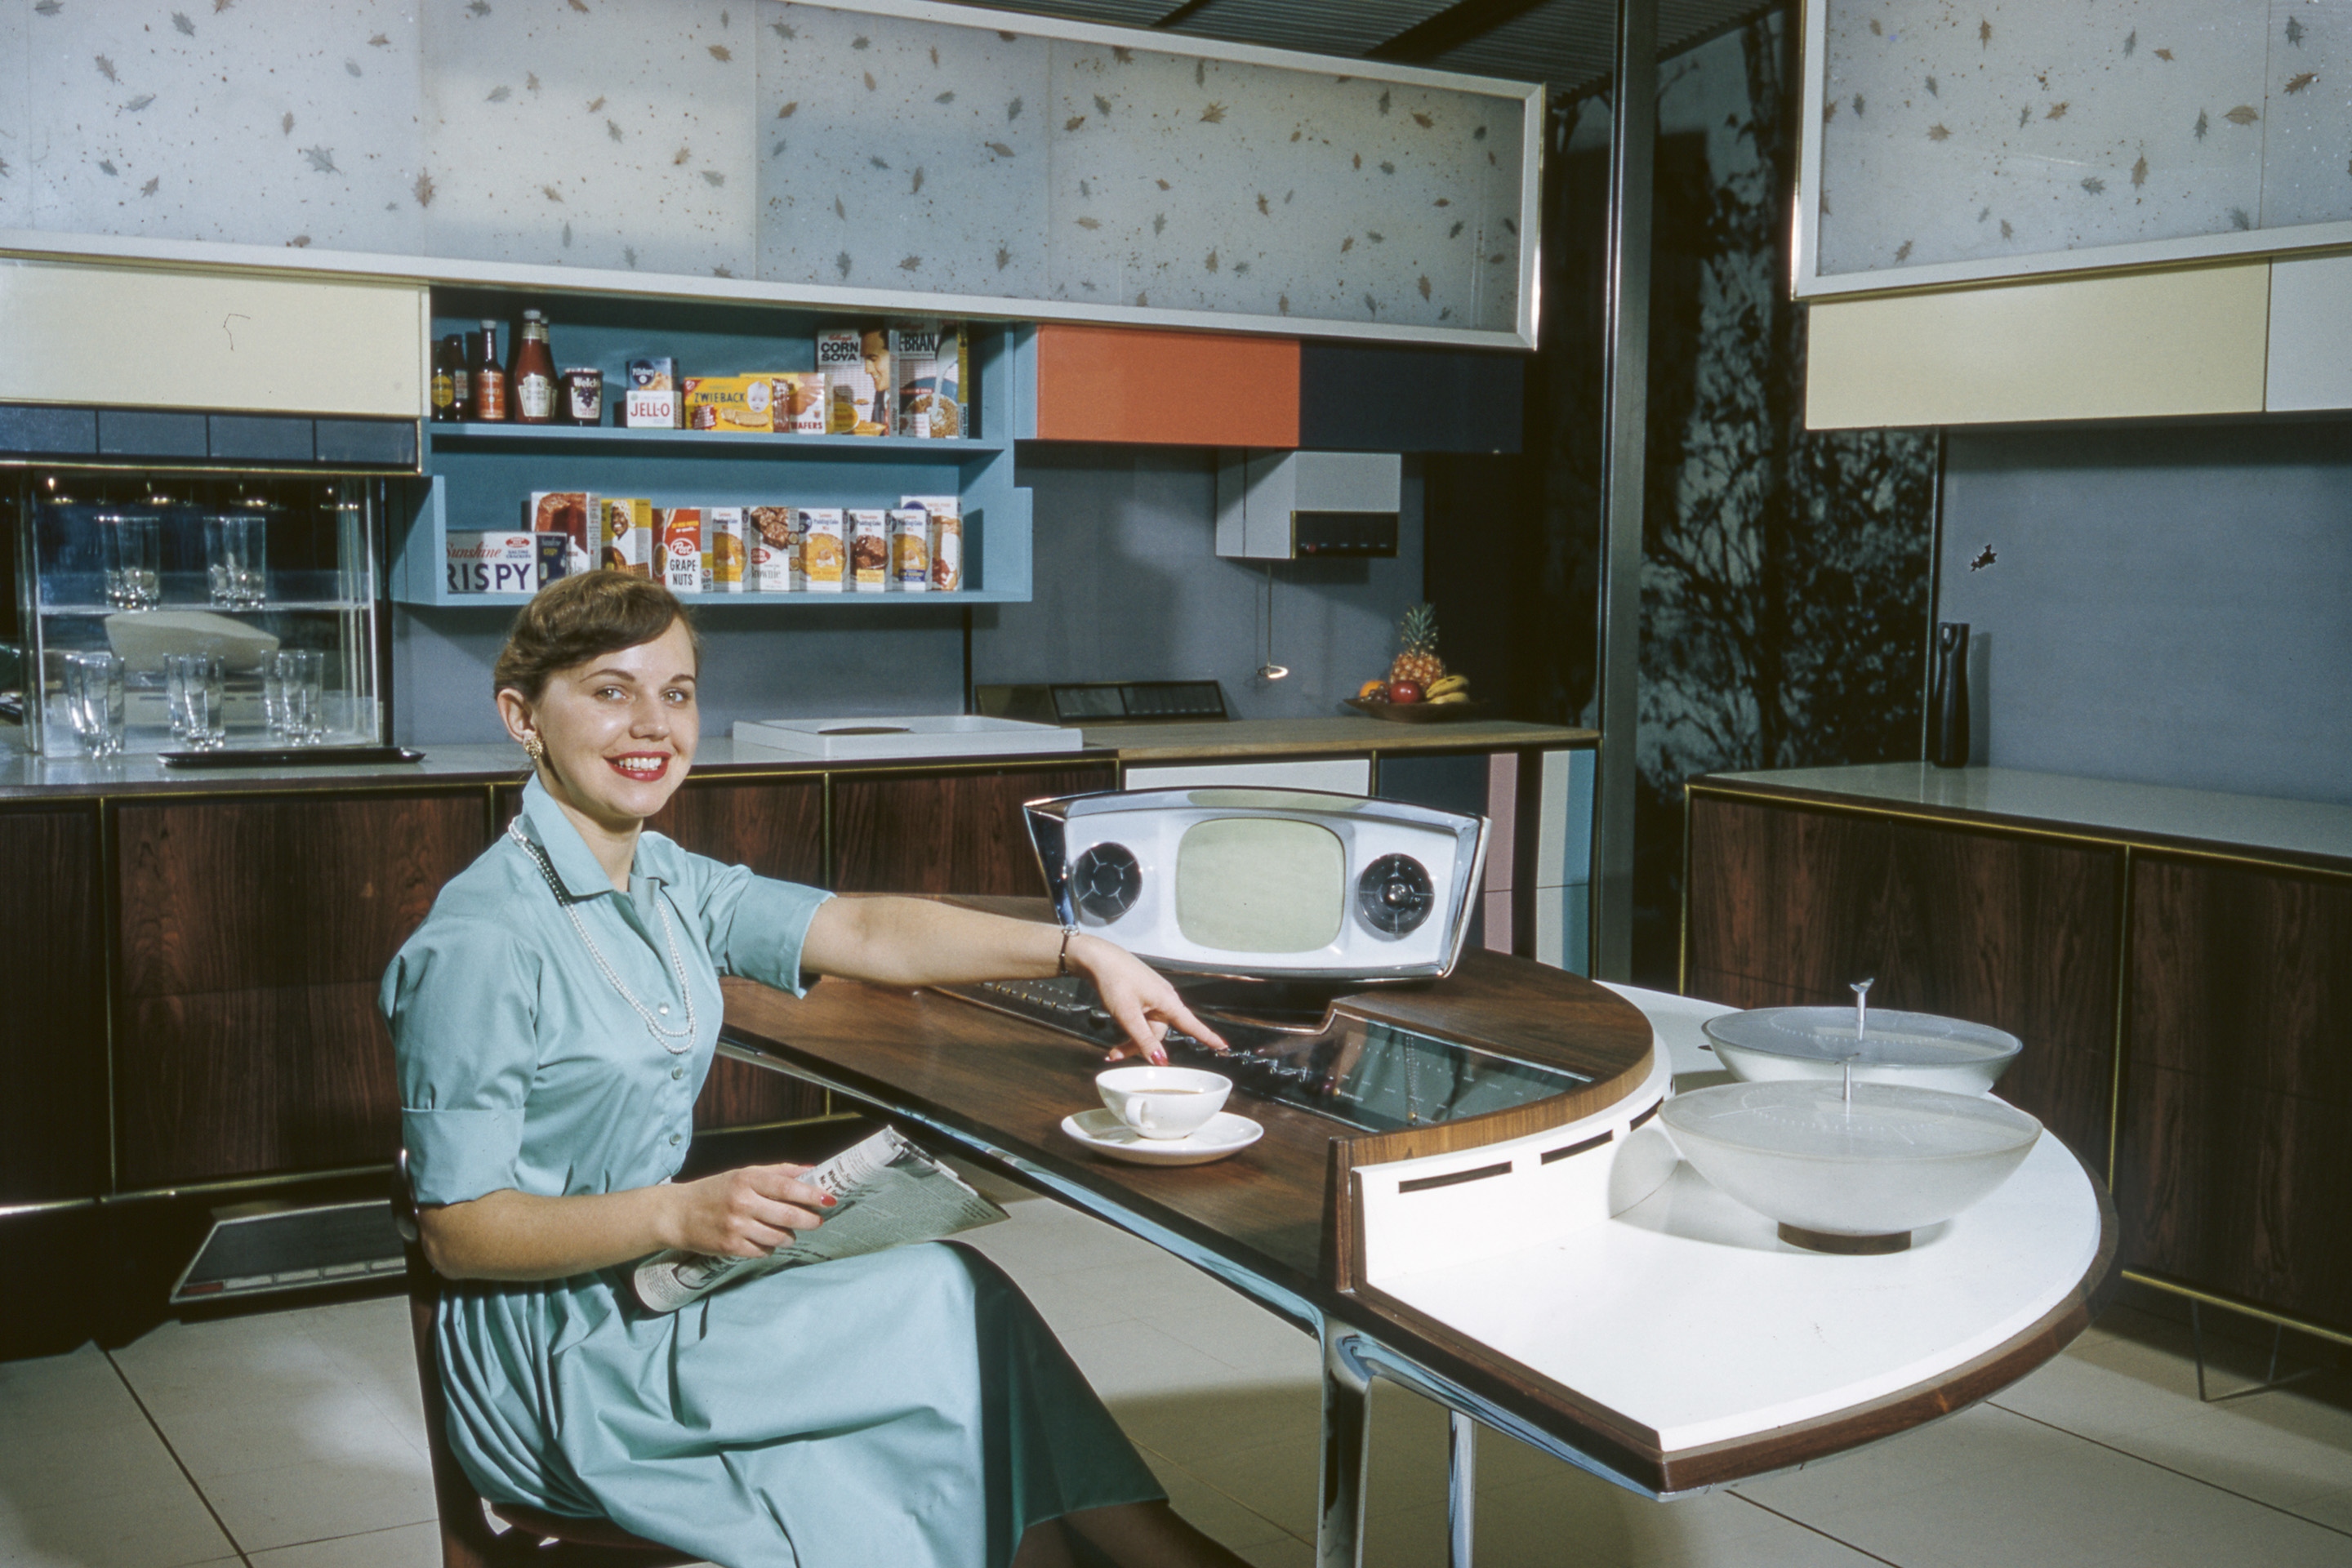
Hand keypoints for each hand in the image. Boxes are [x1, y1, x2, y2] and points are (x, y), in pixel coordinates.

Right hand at [664, 1163, 835, 1258]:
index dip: (812, 1194)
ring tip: (788, 1232)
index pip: (788, 1187)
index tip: (829, 1199)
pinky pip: (764, 1251)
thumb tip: (810, 1168)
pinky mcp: (731, 1247)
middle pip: (788, 1216)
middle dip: (809, 1220)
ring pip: (779, 1237)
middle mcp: (742, 1202)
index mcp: (747, 1180)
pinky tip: (765, 1240)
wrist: (677, 1214)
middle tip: (817, 1220)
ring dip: (790, 1236)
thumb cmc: (714, 1191)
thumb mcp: (742, 1173)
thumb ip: (777, 1171)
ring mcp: (736, 1227)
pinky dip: (770, 1247)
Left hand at [1067, 935, 1227, 1064]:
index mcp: (1167, 1000)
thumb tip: (1160, 1061)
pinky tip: (1117, 1026)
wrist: (1098, 958)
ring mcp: (1153, 996)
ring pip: (1147, 1027)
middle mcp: (1164, 998)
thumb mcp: (1127, 1014)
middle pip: (1158, 1032)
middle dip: (1138, 1046)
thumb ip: (1143, 1040)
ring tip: (1111, 1049)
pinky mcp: (1142, 994)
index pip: (1192, 1024)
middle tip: (1114, 1055)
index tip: (1223, 1046)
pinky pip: (1142, 1017)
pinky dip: (1130, 1027)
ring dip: (1131, 1039)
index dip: (1208, 1037)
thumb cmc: (1115, 980)